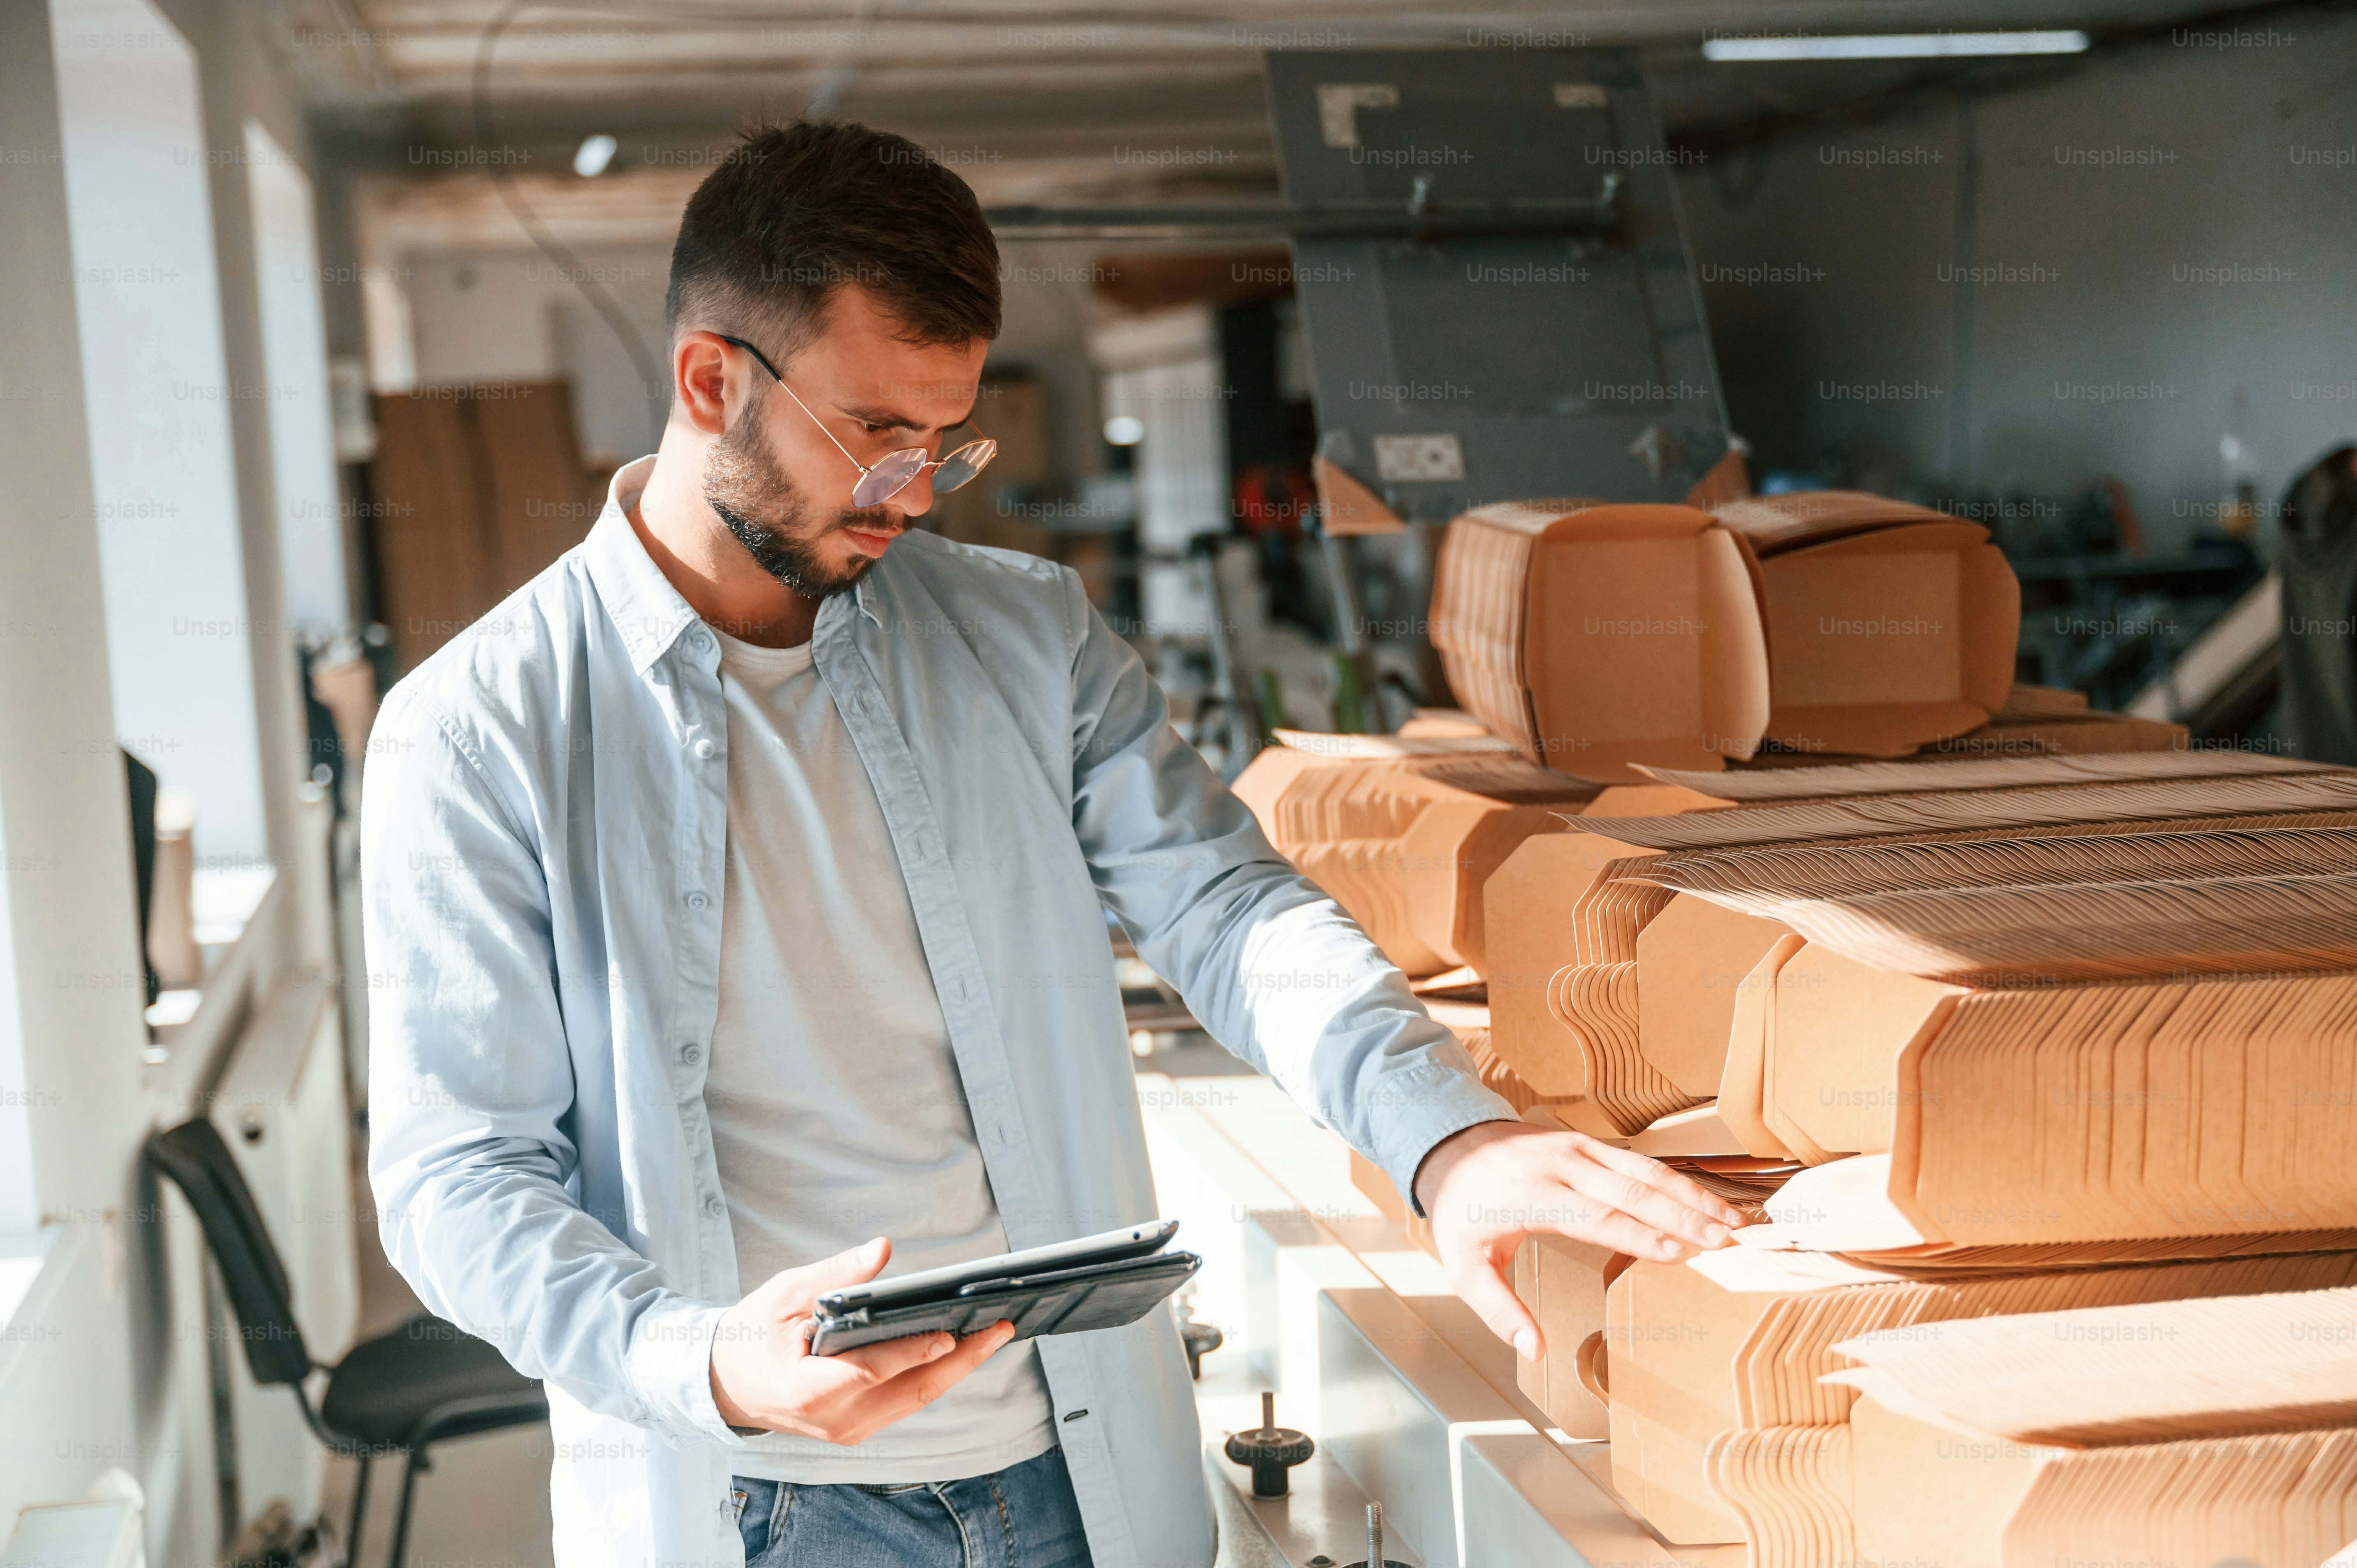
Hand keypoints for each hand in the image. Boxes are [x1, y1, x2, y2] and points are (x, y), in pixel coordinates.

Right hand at [709, 1237, 1014, 1444]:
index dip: (912, 1351)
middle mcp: (836, 1419)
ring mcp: (851, 1428)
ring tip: (994, 1334)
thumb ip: (834, 1277)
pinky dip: (936, 1374)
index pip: (872, 1370)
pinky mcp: (860, 1426)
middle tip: (1000, 1329)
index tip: (950, 1333)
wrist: (726, 1384)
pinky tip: (961, 1349)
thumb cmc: (751, 1337)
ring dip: (958, 1368)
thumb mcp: (783, 1296)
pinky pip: (907, 1400)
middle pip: (911, 1391)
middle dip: (962, 1361)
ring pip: (916, 1399)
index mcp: (808, 1390)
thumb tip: (879, 1251)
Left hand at [1410, 1119, 1746, 1362]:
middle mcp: (1561, 1166)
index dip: (1638, 1236)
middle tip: (1726, 1241)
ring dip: (1690, 1195)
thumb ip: (1499, 1310)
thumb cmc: (1462, 1212)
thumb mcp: (1464, 1266)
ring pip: (1643, 1171)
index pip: (1594, 1217)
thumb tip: (1534, 1350)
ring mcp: (1577, 1149)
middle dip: (1683, 1215)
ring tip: (1732, 1222)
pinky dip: (1676, 1181)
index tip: (1678, 1253)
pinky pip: (1638, 1162)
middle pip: (1631, 1191)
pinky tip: (1705, 1201)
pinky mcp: (1588, 1143)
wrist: (1452, 1145)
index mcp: (1531, 1196)